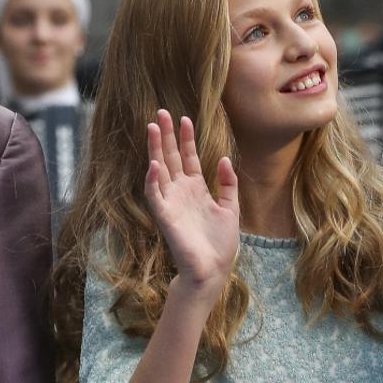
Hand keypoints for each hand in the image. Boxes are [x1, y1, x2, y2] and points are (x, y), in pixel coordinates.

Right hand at [144, 110, 238, 294]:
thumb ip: (227, 184)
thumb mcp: (231, 209)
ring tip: (151, 127)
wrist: (212, 270)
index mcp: (197, 189)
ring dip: (154, 149)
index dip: (186, 139)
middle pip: (170, 158)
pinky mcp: (165, 216)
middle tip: (161, 112)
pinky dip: (152, 180)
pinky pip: (155, 195)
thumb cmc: (220, 244)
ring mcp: (171, 203)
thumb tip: (224, 159)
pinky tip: (153, 163)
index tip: (185, 118)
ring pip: (159, 170)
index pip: (188, 158)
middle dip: (165, 136)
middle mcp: (181, 192)